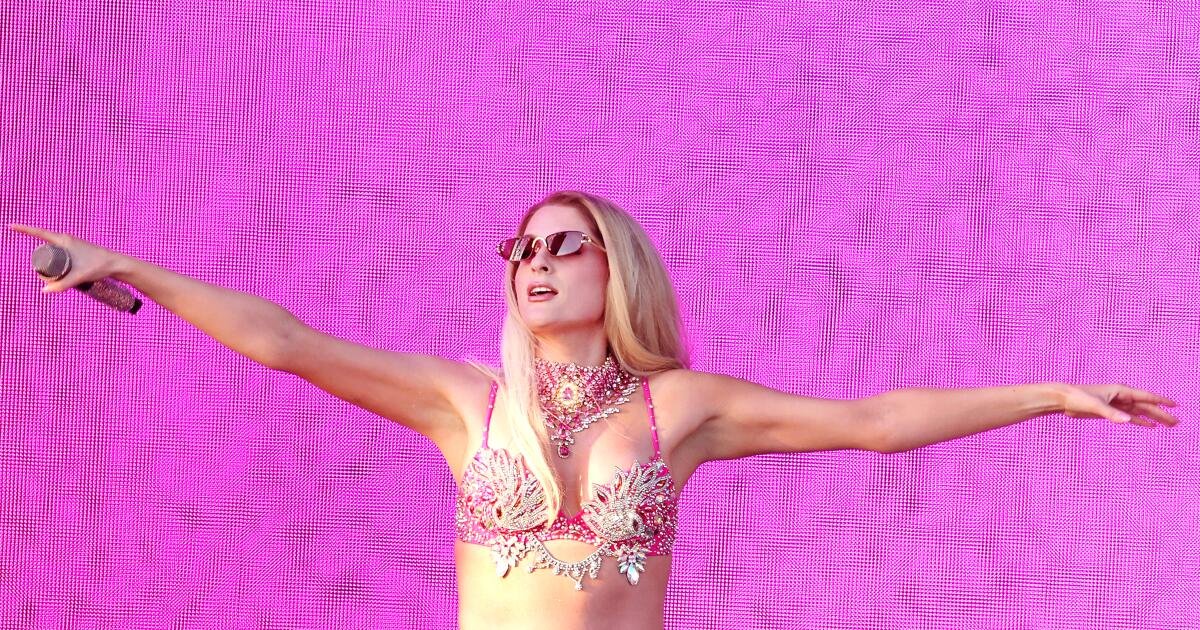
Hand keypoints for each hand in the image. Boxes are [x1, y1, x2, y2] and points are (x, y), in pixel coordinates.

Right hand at [7, 223, 126, 292]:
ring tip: (53, 276)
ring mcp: (72, 243)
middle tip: (43, 274)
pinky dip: (54, 259)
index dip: (23, 229)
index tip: (10, 226)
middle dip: (38, 258)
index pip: (38, 232)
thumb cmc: (99, 267)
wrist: (117, 264)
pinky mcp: (76, 250)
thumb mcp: (79, 277)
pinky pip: (58, 252)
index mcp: (64, 240)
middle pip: (43, 245)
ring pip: (52, 250)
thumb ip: (61, 285)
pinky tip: (54, 268)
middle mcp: (66, 239)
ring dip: (47, 260)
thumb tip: (44, 291)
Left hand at [1060, 383, 1179, 427]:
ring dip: (1154, 418)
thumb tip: (1128, 421)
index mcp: (1120, 391)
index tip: (1175, 405)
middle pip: (1146, 406)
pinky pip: (1130, 416)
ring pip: (1140, 412)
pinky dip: (1140, 421)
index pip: (1145, 397)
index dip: (1161, 401)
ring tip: (1169, 425)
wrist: (1063, 399)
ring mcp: (1117, 404)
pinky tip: (1150, 426)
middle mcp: (1121, 397)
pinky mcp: (1111, 412)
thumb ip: (1112, 414)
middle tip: (1176, 422)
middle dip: (1162, 414)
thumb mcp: (1095, 406)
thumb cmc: (1077, 397)